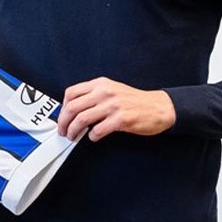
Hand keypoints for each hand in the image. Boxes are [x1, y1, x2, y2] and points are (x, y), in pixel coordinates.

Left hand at [57, 77, 174, 141]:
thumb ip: (94, 96)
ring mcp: (113, 105)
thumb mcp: (112, 90)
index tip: (62, 117)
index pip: (71, 93)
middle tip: (63, 131)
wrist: (159, 107)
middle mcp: (105, 92)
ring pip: (82, 119)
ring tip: (73, 136)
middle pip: (73, 107)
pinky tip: (94, 137)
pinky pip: (98, 130)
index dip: (62, 108)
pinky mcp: (121, 119)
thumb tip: (73, 109)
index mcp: (101, 84)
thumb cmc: (135, 101)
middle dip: (63, 122)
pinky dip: (92, 136)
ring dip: (74, 131)